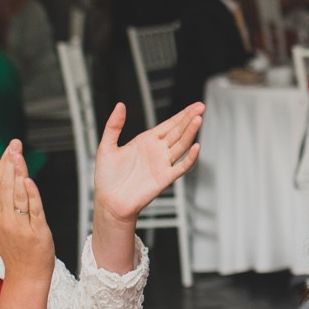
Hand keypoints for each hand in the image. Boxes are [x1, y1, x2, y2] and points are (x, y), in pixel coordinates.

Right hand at [0, 140, 54, 282]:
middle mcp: (5, 220)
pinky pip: (33, 210)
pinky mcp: (36, 232)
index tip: (8, 148)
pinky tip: (28, 180)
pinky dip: (31, 195)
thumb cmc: (12, 250)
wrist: (26, 274)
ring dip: (18, 173)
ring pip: (18, 195)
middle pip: (7, 186)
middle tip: (15, 144)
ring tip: (19, 155)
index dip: (2, 164)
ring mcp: (20, 226)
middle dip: (10, 163)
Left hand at [92, 101, 201, 223]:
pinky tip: (196, 147)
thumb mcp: (107, 146)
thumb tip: (120, 105)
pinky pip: (181, 167)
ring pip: (181, 145)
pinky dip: (190, 158)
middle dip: (190, 119)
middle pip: (178, 132)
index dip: (182, 115)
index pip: (169, 125)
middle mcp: (157, 151)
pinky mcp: (164, 178)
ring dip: (190, 133)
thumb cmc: (107, 178)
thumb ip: (114, 125)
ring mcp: (162, 164)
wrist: (109, 202)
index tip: (194, 106)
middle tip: (201, 107)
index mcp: (146, 141)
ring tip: (198, 119)